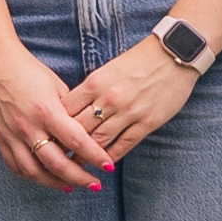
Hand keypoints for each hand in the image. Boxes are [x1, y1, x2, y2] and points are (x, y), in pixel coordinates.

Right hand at [0, 45, 113, 194]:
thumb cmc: (29, 71)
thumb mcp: (56, 87)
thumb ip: (70, 112)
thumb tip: (85, 133)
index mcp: (47, 111)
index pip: (77, 142)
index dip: (95, 157)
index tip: (108, 167)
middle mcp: (29, 127)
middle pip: (57, 164)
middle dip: (80, 178)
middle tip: (95, 185)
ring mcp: (12, 135)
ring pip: (35, 172)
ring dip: (56, 183)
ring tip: (71, 186)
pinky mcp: (1, 138)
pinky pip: (16, 166)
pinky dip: (32, 176)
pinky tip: (45, 177)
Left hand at [64, 38, 203, 164]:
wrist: (174, 54)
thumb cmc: (139, 60)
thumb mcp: (108, 70)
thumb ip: (91, 90)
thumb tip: (71, 110)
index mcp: (95, 82)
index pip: (66, 109)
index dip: (54, 125)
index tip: (47, 137)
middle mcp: (109, 98)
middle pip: (79, 128)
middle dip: (65, 145)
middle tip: (55, 158)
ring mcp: (128, 112)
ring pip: (99, 140)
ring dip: (86, 156)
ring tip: (75, 167)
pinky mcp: (147, 122)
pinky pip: (124, 145)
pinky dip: (111, 156)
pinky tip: (103, 164)